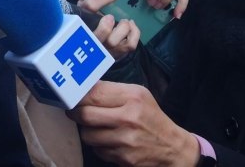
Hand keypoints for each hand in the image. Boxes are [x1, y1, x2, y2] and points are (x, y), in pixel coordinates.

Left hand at [70, 81, 199, 166]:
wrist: (173, 148)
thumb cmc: (151, 118)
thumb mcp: (137, 96)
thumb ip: (111, 91)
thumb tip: (82, 87)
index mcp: (132, 97)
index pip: (93, 94)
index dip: (77, 96)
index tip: (71, 96)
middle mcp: (129, 118)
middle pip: (85, 115)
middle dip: (75, 114)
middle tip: (74, 112)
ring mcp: (126, 140)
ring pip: (87, 135)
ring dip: (88, 131)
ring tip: (97, 127)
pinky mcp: (124, 158)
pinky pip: (97, 150)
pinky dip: (99, 146)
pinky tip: (110, 141)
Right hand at [73, 0, 139, 59]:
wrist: (97, 24)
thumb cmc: (91, 6)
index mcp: (82, 13)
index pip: (88, 7)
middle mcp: (90, 31)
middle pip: (98, 35)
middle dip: (106, 27)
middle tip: (113, 16)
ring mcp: (104, 43)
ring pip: (112, 42)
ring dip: (122, 30)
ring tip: (126, 21)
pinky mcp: (116, 49)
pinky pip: (128, 46)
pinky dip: (134, 35)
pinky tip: (132, 26)